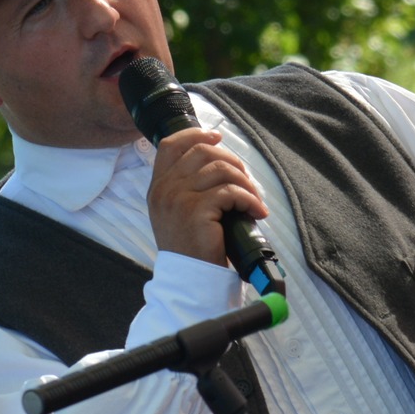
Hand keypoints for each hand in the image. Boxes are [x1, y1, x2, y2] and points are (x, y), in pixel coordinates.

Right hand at [147, 127, 266, 266]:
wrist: (190, 279)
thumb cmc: (192, 248)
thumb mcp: (179, 213)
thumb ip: (187, 187)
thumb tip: (218, 160)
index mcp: (158, 187)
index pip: (172, 145)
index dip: (196, 134)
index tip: (217, 136)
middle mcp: (163, 189)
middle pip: (203, 152)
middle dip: (232, 162)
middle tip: (246, 182)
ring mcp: (177, 198)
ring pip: (220, 169)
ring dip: (245, 182)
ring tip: (253, 200)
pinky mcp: (195, 210)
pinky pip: (231, 192)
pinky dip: (249, 200)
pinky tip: (256, 212)